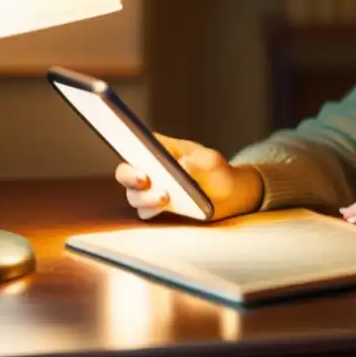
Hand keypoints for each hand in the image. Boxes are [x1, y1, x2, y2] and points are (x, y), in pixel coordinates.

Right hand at [114, 133, 262, 221]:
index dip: (127, 144)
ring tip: (165, 197)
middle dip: (131, 176)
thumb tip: (184, 165)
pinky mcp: (155, 209)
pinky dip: (152, 211)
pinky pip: (145, 212)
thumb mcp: (214, 161)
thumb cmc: (217, 171)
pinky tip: (165, 209)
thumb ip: (202, 161)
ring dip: (145, 197)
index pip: (136, 143)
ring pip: (134, 195)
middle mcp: (149, 169)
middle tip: (145, 180)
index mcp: (159, 149)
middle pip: (126, 172)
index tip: (131, 148)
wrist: (228, 195)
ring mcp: (150, 190)